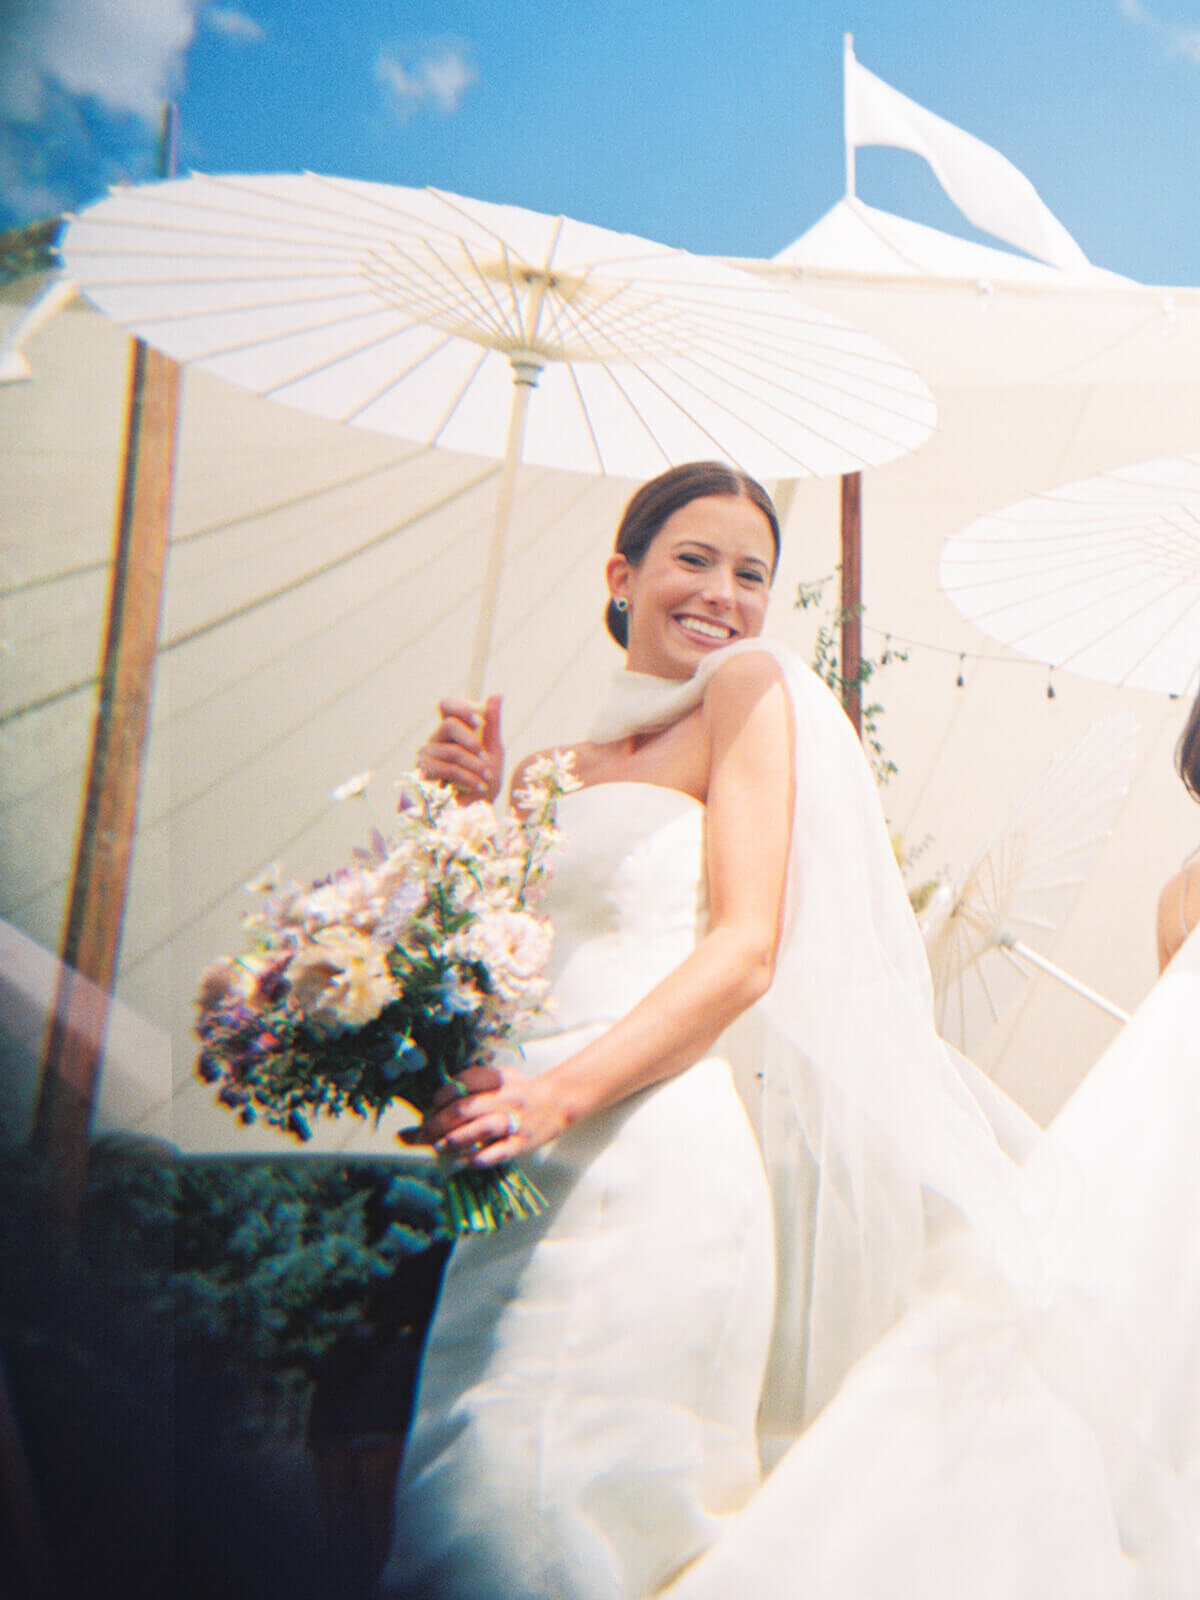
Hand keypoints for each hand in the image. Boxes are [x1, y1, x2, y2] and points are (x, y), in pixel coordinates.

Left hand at [401, 1060, 563, 1166]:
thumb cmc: (518, 1091)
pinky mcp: (522, 1143)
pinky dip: (477, 1159)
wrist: (557, 1103)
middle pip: (466, 1108)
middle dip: (439, 1122)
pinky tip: (461, 1163)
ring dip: (455, 1139)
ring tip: (440, 1146)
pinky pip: (497, 1153)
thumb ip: (470, 1086)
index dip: (443, 1094)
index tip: (434, 1105)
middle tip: (426, 1132)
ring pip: (481, 1129)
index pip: (464, 1082)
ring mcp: (515, 1121)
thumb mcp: (498, 1079)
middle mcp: (506, 1098)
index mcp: (499, 1078)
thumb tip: (431, 1105)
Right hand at [415, 694, 503, 801]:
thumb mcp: (494, 751)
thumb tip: (497, 694)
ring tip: (485, 778)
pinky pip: (446, 768)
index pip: (447, 705)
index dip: (460, 707)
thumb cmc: (484, 780)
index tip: (479, 721)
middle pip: (448, 724)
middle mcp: (436, 740)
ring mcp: (427, 757)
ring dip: (475, 766)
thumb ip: (493, 724)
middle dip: (472, 741)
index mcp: (453, 731)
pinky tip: (477, 787)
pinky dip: (468, 778)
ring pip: (452, 750)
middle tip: (484, 756)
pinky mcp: (423, 775)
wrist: (478, 812)